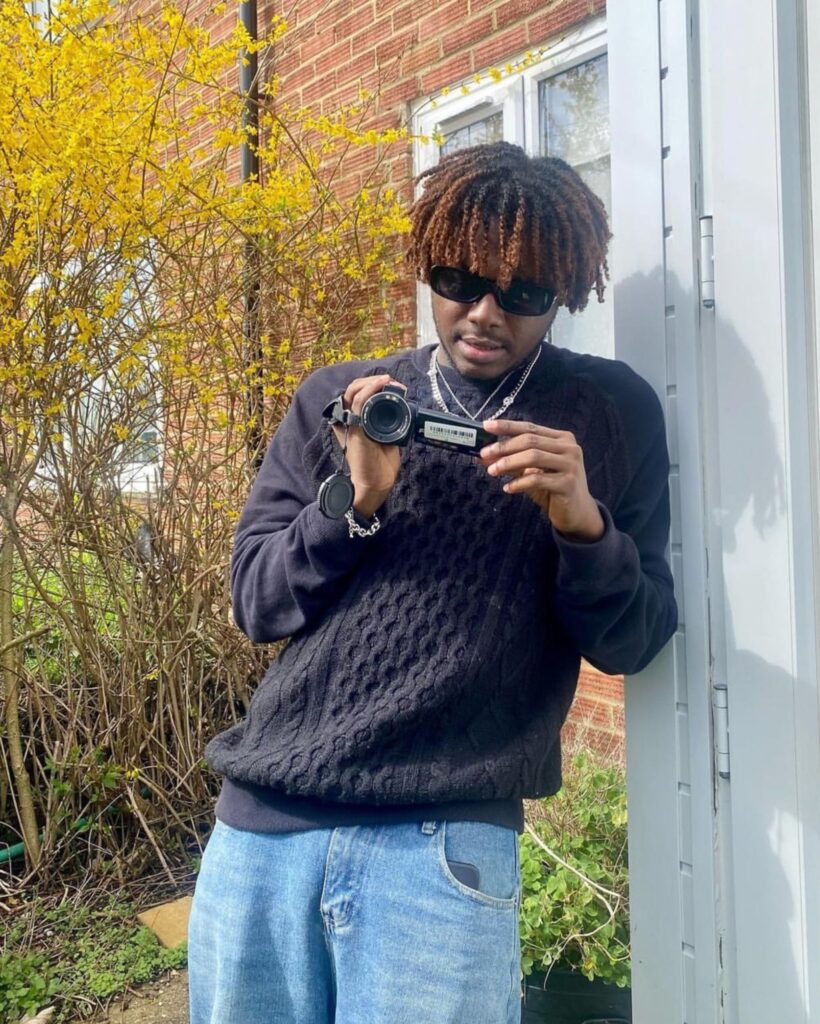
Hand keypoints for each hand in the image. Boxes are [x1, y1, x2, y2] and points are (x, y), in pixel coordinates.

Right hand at [332, 374, 402, 517]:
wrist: (376, 483)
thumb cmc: (379, 464)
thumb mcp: (384, 436)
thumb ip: (385, 423)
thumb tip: (398, 409)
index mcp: (354, 420)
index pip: (359, 394)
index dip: (374, 385)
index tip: (393, 386)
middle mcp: (348, 419)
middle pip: (355, 388)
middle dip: (374, 380)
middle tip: (392, 383)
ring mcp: (350, 422)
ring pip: (354, 391)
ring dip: (372, 382)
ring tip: (387, 381)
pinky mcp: (355, 428)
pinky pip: (358, 402)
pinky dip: (368, 390)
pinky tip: (379, 384)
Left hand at [479, 419, 604, 540]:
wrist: (577, 512)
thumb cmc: (552, 488)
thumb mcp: (531, 471)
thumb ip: (512, 461)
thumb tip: (484, 456)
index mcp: (562, 439)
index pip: (530, 427)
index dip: (507, 426)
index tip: (486, 426)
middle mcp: (570, 448)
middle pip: (530, 440)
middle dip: (504, 446)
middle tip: (484, 454)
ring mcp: (571, 465)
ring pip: (534, 456)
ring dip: (509, 463)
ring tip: (492, 471)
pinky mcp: (568, 484)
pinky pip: (538, 479)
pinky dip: (519, 482)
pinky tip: (508, 488)